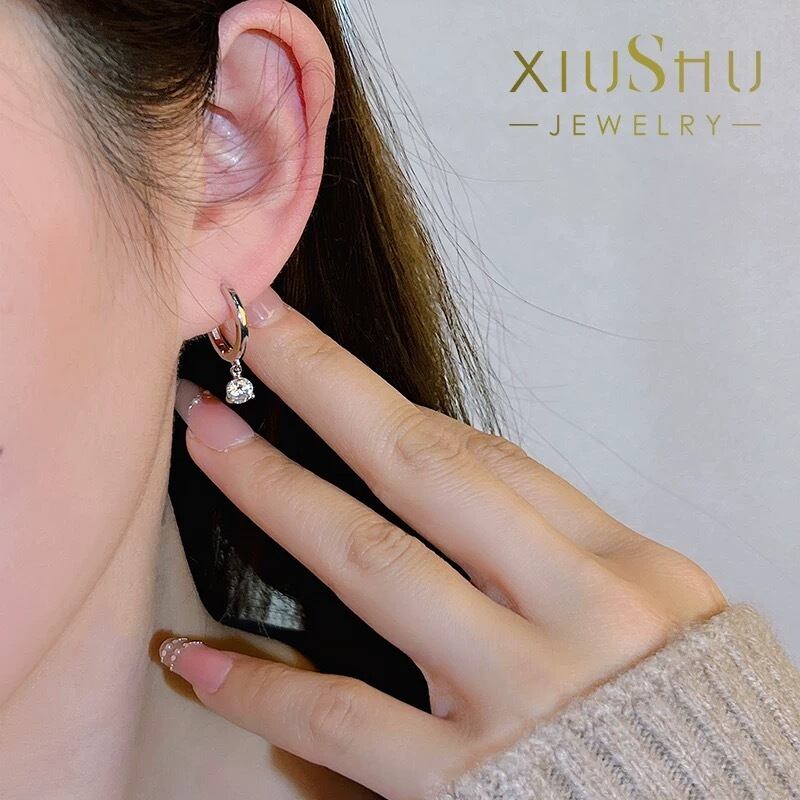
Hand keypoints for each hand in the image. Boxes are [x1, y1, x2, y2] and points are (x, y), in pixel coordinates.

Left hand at [165, 288, 727, 799]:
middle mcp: (573, 612)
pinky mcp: (468, 786)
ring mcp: (518, 696)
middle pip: (424, 467)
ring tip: (209, 437)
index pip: (487, 458)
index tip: (322, 357)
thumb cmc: (689, 721)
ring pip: (373, 564)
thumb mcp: (655, 609)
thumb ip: (559, 547)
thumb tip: (456, 479)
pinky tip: (198, 655)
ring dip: (276, 491)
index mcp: (621, 566)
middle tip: (252, 333)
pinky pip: (346, 720)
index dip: (393, 398)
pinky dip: (263, 688)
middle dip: (327, 388)